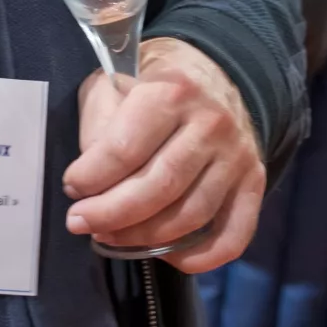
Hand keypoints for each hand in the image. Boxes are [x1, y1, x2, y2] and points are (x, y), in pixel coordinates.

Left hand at [63, 37, 264, 271]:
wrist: (218, 70)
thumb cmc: (155, 78)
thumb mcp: (115, 80)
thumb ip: (100, 124)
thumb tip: (91, 181)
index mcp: (174, 90)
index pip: (126, 150)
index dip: (90, 177)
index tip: (72, 187)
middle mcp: (212, 124)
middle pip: (159, 188)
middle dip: (110, 214)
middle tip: (79, 222)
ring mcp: (238, 156)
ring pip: (190, 216)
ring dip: (143, 238)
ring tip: (110, 235)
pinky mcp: (254, 181)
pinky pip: (233, 234)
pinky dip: (201, 257)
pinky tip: (166, 254)